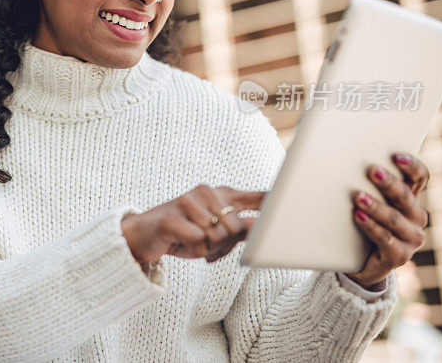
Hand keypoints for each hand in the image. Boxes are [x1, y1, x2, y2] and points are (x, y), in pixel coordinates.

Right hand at [121, 184, 265, 265]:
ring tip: (192, 242)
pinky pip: (199, 241)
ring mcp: (187, 202)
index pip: (257, 196)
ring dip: (207, 248)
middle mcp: (206, 192)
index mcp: (221, 194)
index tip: (297, 198)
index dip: (276, 201)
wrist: (143, 235)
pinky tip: (181, 243)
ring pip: (218, 235)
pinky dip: (194, 250)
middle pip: (237, 226)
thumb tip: (263, 228)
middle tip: (208, 245)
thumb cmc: (184, 233)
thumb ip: (242, 229)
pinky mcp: (172, 217)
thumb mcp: (216, 234)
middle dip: (225, 244)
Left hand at [343, 152, 429, 289]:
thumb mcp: (368, 202)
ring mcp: (411, 238)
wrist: (361, 261)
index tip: (395, 156)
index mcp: (410, 199)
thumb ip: (365, 184)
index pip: (420, 178)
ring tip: (358, 196)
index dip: (411, 166)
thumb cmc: (362, 223)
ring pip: (395, 218)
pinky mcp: (400, 256)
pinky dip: (370, 226)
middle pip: (406, 196)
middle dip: (388, 183)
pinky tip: (358, 216)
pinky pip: (385, 238)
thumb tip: (342, 158)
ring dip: (376, 206)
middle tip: (372, 170)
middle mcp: (416, 217)